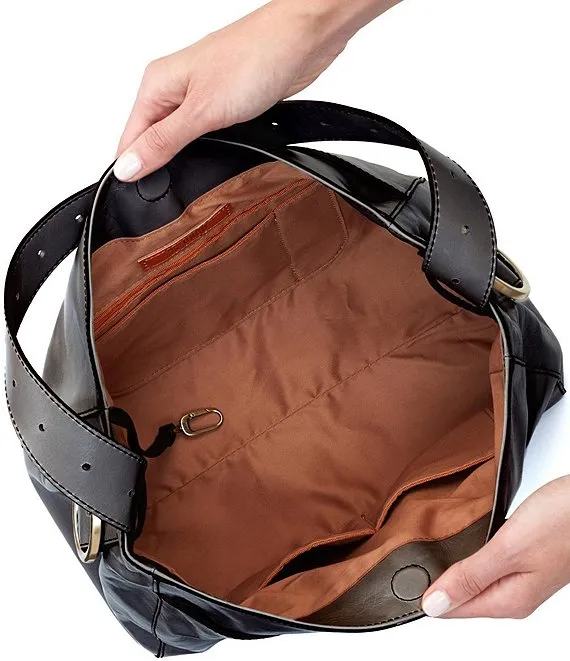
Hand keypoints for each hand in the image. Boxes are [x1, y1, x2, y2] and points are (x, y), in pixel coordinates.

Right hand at [114, 0, 398, 181]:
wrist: (302, 40)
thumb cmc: (254, 59)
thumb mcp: (201, 112)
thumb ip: (163, 142)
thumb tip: (127, 167)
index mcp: (156, 85)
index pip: (129, 139)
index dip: (135, 171)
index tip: (145, 198)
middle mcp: (174, 88)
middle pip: (152, 141)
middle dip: (161, 168)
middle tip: (174, 195)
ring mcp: (200, 95)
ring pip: (180, 140)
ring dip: (186, 160)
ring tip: (196, 179)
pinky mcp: (224, 103)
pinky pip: (205, 134)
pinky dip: (209, 150)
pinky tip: (217, 159)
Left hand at [421, 475, 569, 618]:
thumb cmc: (562, 521)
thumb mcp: (508, 549)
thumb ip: (470, 576)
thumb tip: (434, 605)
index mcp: (509, 600)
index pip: (456, 610)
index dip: (428, 596)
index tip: (403, 582)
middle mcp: (515, 593)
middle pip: (464, 597)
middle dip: (438, 583)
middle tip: (409, 565)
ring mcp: (522, 575)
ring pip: (475, 579)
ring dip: (453, 568)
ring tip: (428, 555)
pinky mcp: (526, 556)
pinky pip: (488, 564)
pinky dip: (470, 555)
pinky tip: (462, 544)